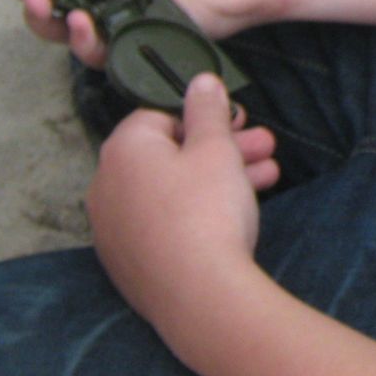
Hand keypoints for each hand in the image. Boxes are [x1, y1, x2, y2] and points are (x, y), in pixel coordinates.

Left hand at [88, 74, 276, 334]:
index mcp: (122, 150)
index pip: (159, 115)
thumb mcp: (217, 148)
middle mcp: (105, 186)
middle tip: (265, 146)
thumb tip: (199, 80)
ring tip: (269, 177)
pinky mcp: (127, 262)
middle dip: (221, 147)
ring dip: (218, 178)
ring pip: (171, 189)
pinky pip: (163, 221)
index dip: (203, 114)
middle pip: (168, 154)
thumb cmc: (207, 208)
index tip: (239, 121)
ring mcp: (113, 228)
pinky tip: (233, 214)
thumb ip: (207, 109)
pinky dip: (195, 211)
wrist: (199, 296)